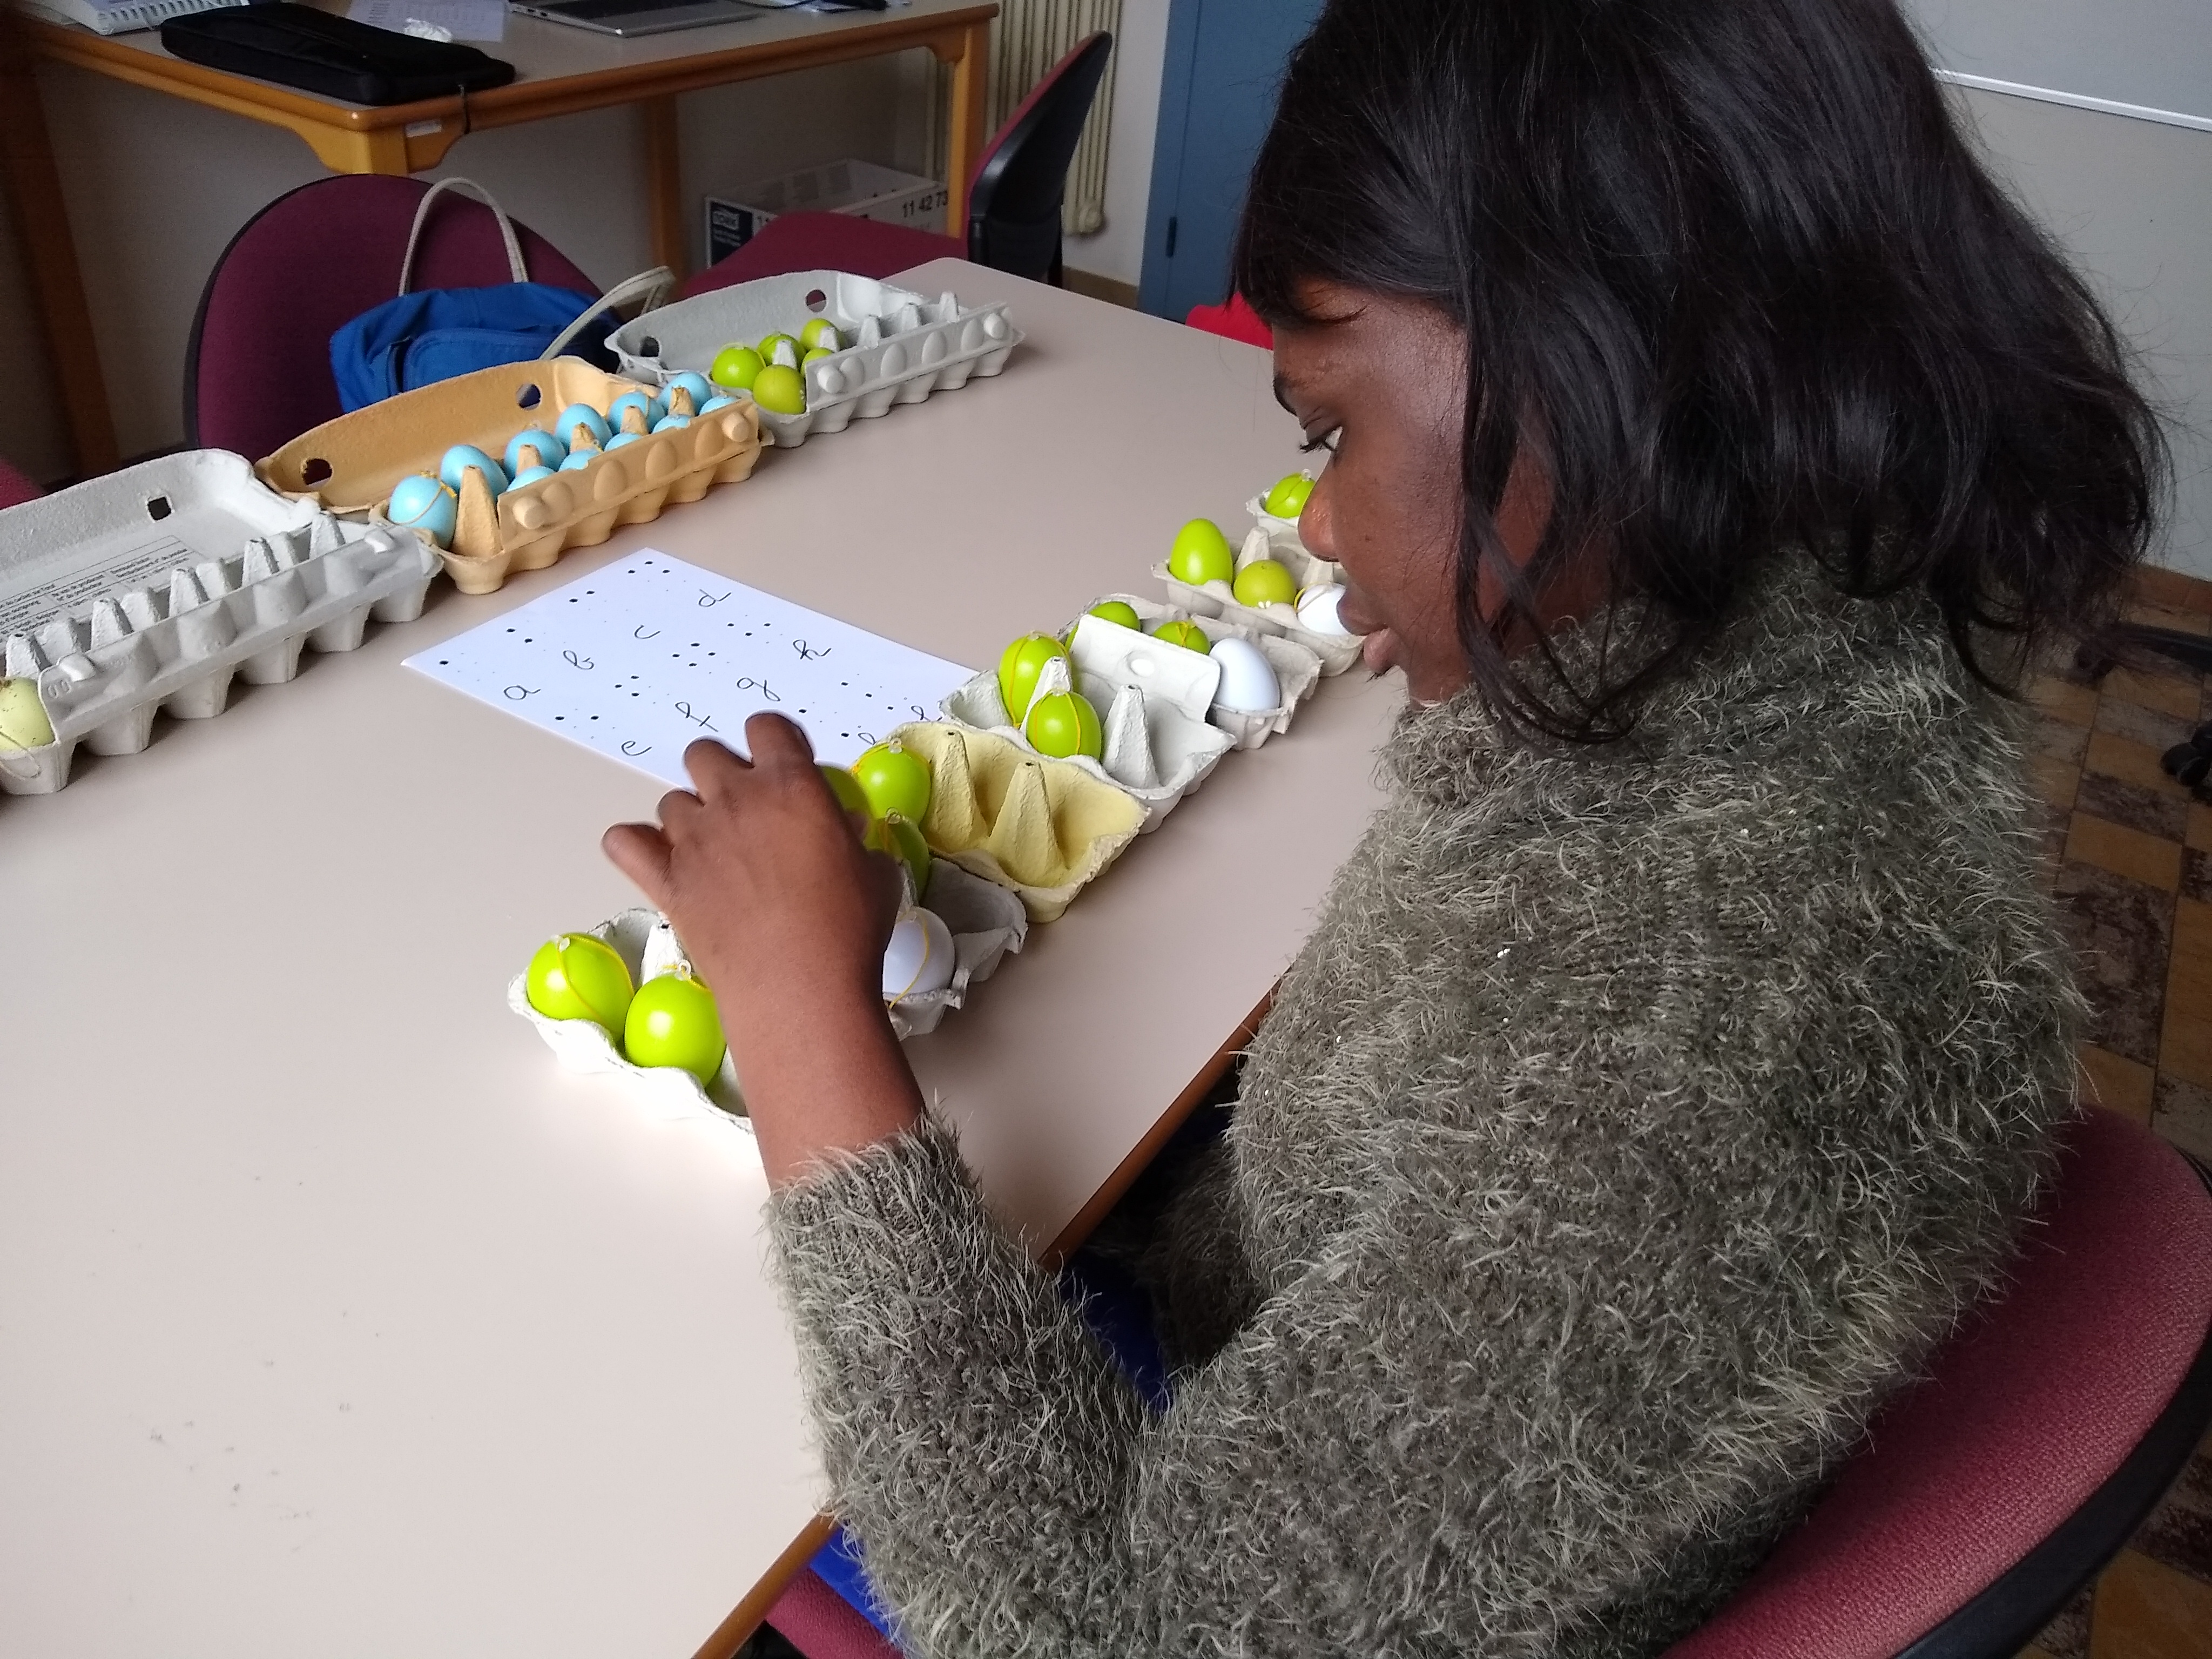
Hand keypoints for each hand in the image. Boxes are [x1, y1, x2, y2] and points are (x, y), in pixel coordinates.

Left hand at [602, 715, 924, 1184]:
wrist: (800, 990)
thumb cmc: (849, 931)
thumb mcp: (875, 873)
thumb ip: (853, 838)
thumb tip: (843, 830)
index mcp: (791, 785)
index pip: (767, 726)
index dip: (774, 741)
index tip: (786, 768)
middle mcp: (735, 800)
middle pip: (705, 754)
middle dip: (723, 774)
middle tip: (747, 812)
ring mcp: (693, 839)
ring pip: (671, 801)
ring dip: (691, 818)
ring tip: (715, 852)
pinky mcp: (664, 881)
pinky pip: (623, 841)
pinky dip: (635, 845)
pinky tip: (658, 861)